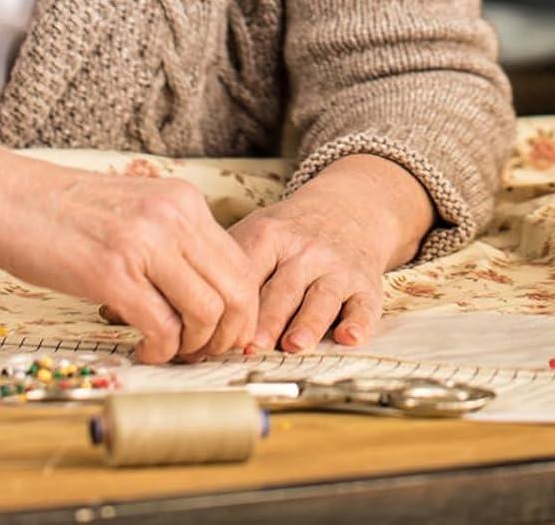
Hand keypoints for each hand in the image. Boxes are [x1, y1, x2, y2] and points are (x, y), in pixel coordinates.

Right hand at [0, 158, 258, 363]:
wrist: (1, 193)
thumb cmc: (57, 210)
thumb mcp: (133, 210)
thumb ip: (170, 241)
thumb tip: (201, 297)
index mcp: (181, 200)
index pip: (240, 264)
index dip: (239, 310)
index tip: (221, 334)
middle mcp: (172, 216)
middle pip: (237, 291)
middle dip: (227, 335)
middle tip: (201, 353)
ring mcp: (144, 242)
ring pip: (207, 313)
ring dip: (193, 347)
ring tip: (167, 352)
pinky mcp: (111, 272)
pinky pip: (162, 329)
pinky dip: (160, 352)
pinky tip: (142, 351)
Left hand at [223, 154, 433, 355]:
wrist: (346, 208)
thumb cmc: (290, 232)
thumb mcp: (257, 231)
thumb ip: (229, 266)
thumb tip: (190, 314)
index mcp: (269, 236)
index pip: (248, 269)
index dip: (232, 299)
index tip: (217, 326)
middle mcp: (305, 251)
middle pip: (284, 288)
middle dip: (268, 319)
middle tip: (251, 346)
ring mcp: (337, 268)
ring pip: (322, 297)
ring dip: (308, 323)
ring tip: (293, 345)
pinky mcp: (365, 284)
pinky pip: (364, 306)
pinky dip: (358, 323)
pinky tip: (348, 337)